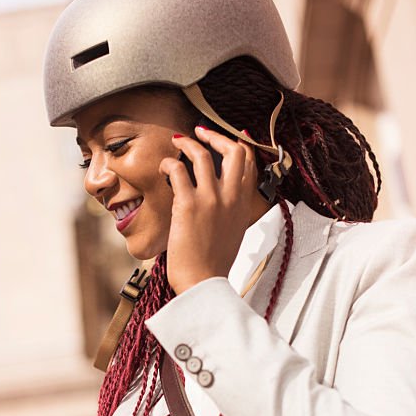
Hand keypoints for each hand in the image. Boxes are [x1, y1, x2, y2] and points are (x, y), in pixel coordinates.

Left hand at [159, 126, 263, 294]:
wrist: (203, 282)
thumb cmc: (213, 263)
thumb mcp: (233, 232)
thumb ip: (231, 211)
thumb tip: (221, 201)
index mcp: (244, 204)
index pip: (251, 163)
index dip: (241, 143)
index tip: (231, 135)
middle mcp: (231, 198)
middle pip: (234, 151)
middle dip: (216, 136)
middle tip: (201, 133)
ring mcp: (211, 199)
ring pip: (203, 155)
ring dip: (188, 143)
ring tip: (178, 142)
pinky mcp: (188, 204)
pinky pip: (178, 171)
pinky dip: (169, 164)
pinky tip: (164, 169)